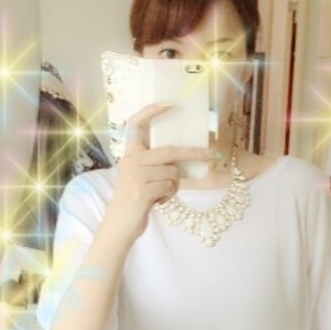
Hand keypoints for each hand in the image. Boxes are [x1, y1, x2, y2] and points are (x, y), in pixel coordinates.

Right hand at [105, 103, 215, 243]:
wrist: (119, 225)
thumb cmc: (134, 200)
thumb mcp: (138, 176)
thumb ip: (153, 164)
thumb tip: (182, 158)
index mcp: (129, 153)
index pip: (136, 124)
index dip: (151, 111)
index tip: (168, 104)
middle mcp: (131, 161)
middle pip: (170, 152)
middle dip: (194, 153)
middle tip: (212, 155)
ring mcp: (136, 175)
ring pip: (172, 173)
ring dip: (173, 185)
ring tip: (160, 193)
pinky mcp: (142, 191)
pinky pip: (170, 188)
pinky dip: (169, 196)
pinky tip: (156, 202)